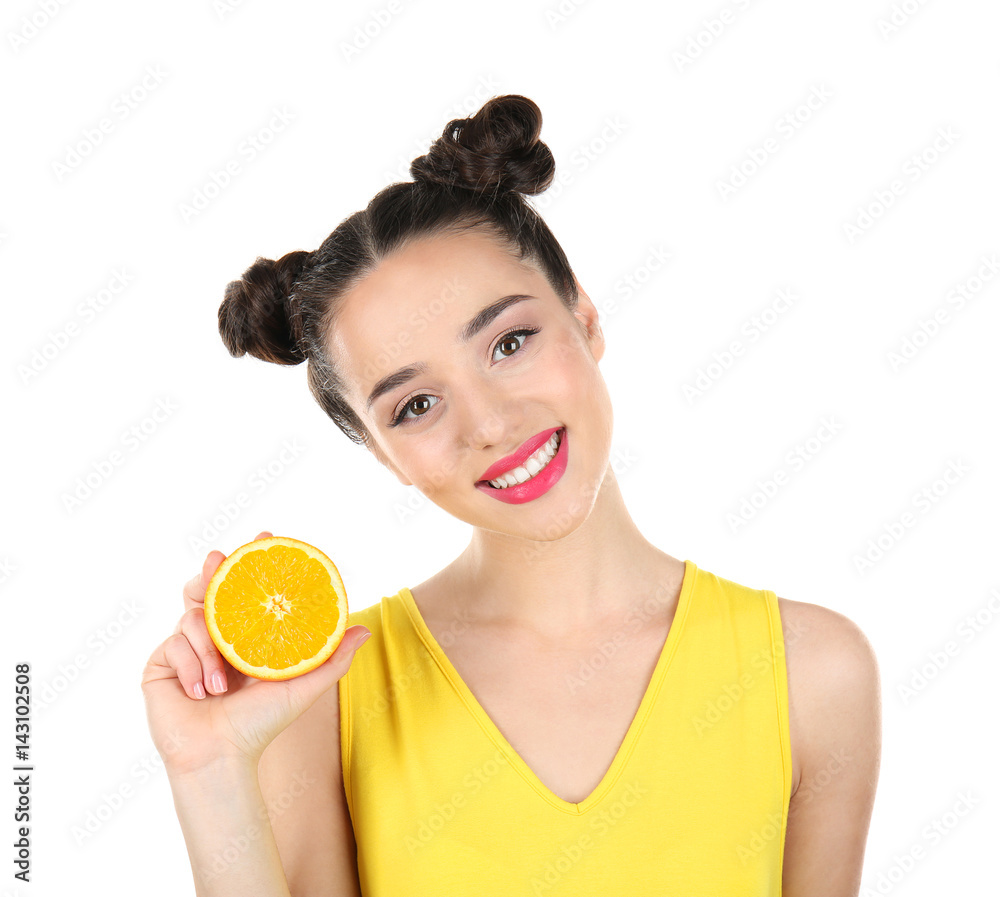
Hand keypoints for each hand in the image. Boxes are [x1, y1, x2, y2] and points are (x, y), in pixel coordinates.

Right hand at [140, 530, 370, 775]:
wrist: (219, 758)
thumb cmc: (261, 726)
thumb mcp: (302, 687)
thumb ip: (331, 659)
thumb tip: (364, 630)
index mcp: (245, 639)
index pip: (247, 591)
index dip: (252, 562)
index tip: (265, 536)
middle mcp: (216, 638)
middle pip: (210, 590)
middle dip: (213, 571)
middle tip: (218, 558)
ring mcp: (186, 649)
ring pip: (192, 616)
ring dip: (209, 649)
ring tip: (220, 685)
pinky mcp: (161, 663)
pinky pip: (174, 643)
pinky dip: (192, 666)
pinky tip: (200, 693)